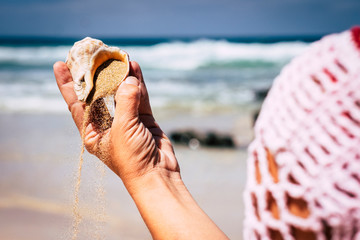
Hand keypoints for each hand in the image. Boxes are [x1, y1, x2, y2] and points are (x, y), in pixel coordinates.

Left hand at [53, 61, 179, 187]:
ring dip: (120, 75)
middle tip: (94, 54)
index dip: (67, 84)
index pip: (76, 104)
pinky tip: (134, 67)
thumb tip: (129, 79)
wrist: (158, 174)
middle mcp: (107, 125)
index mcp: (92, 132)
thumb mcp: (123, 129)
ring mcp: (127, 120)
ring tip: (117, 56)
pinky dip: (138, 83)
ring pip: (121, 92)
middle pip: (99, 94)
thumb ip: (125, 101)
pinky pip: (139, 96)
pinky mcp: (143, 119)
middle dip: (97, 74)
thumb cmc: (132, 159)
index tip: (60, 64)